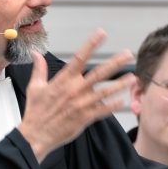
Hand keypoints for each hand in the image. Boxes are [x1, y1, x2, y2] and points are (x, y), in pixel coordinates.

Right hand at [19, 29, 134, 162]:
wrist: (36, 134)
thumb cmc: (36, 112)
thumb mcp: (35, 87)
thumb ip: (39, 69)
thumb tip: (36, 54)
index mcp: (63, 80)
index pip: (80, 58)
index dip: (91, 44)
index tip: (101, 33)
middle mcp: (74, 90)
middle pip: (99, 73)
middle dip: (115, 63)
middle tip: (128, 54)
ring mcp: (81, 104)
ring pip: (105, 92)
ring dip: (120, 84)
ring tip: (132, 78)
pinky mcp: (85, 118)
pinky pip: (102, 110)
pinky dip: (112, 105)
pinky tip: (122, 100)